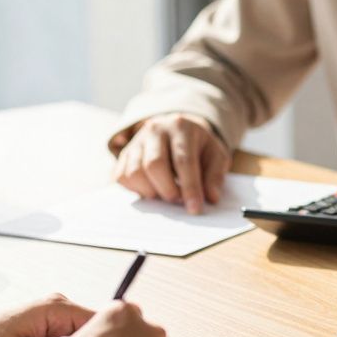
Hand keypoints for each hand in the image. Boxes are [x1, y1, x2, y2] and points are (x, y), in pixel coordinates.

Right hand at [111, 113, 229, 213]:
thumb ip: (215, 175)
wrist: (178, 132)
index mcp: (181, 127)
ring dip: (151, 191)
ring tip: (166, 194)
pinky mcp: (124, 154)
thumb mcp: (216, 155)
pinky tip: (152, 190)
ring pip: (134, 172)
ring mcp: (136, 141)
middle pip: (154, 165)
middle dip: (168, 190)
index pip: (184, 160)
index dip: (190, 187)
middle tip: (178, 201)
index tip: (195, 209)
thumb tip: (211, 198)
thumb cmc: (199, 147)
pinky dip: (136, 190)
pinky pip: (121, 176)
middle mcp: (155, 129)